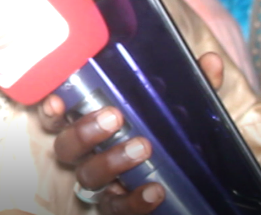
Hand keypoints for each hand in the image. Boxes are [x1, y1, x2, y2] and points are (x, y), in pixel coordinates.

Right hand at [38, 52, 224, 213]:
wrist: (194, 182)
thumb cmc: (172, 135)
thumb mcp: (183, 108)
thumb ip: (193, 86)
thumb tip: (210, 61)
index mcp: (92, 124)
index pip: (57, 116)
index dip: (50, 110)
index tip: (57, 101)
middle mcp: (88, 154)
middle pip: (65, 147)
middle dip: (83, 131)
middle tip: (114, 117)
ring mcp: (102, 183)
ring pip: (87, 176)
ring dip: (111, 161)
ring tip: (143, 147)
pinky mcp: (119, 206)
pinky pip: (117, 208)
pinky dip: (135, 201)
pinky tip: (155, 190)